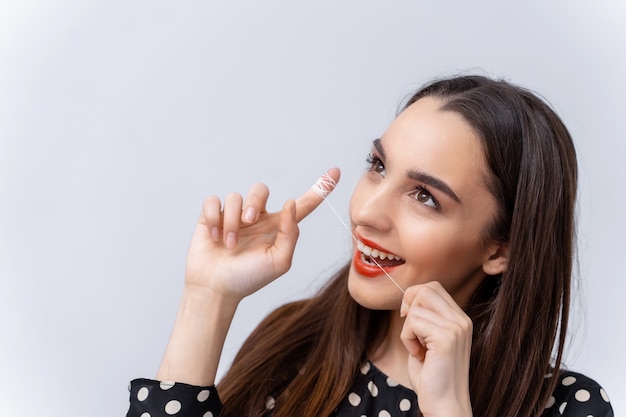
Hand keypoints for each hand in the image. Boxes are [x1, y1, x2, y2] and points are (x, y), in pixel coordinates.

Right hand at [184, 168, 340, 300]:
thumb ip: (290, 233)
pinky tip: (214, 236)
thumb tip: (291, 203)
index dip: (320, 188)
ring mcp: (234, 216)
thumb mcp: (279, 261)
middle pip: (260, 190)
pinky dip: (213, 218)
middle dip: (254, 203)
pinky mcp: (212, 217)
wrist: (216, 289)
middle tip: (249, 222)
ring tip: (229, 243)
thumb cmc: (249, 278)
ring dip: (232, 221)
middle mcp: (257, 217)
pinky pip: (214, 202)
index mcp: (278, 227)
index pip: (303, 203)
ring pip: (236, 198)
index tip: (336, 172)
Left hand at [400, 282, 472, 416]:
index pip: (432, 287)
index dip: (414, 298)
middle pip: (425, 289)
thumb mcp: (427, 340)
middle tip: (411, 332)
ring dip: (407, 329)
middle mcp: (462, 320)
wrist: (444, 405)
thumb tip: (409, 297)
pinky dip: (407, 339)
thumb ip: (424, 317)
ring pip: (416, 306)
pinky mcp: (447, 338)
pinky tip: (418, 355)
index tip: (410, 321)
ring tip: (418, 349)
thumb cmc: (431, 377)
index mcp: (459, 318)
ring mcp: (457, 328)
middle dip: (409, 307)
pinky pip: (413, 322)